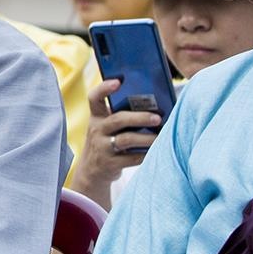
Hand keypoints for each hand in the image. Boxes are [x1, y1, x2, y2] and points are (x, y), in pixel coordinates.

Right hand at [69, 78, 160, 207]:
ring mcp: (102, 148)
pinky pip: (131, 158)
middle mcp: (97, 130)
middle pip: (118, 119)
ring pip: (126, 140)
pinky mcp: (109, 164)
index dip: (104, 88)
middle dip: (140, 118)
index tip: (118, 81)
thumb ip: (122, 116)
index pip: (94, 98)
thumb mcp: (107, 127)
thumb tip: (156, 108)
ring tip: (160, 136)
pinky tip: (155, 151)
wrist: (92, 172)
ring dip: (146, 138)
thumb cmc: (108, 142)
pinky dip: (145, 154)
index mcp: (97, 117)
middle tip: (157, 118)